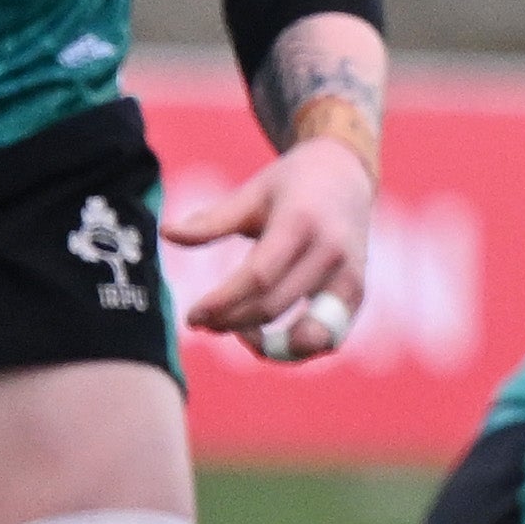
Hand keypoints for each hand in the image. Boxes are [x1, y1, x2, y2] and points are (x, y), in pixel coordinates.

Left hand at [168, 135, 372, 348]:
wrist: (347, 176)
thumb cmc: (291, 185)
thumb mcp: (252, 193)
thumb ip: (213, 220)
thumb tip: (167, 234)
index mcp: (301, 223)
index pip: (258, 277)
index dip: (223, 302)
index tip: (193, 316)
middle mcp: (331, 253)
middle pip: (274, 305)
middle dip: (232, 322)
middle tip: (200, 324)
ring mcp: (350, 277)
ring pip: (306, 333)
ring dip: (268, 345)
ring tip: (238, 333)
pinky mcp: (356, 296)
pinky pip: (327, 338)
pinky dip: (294, 347)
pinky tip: (266, 334)